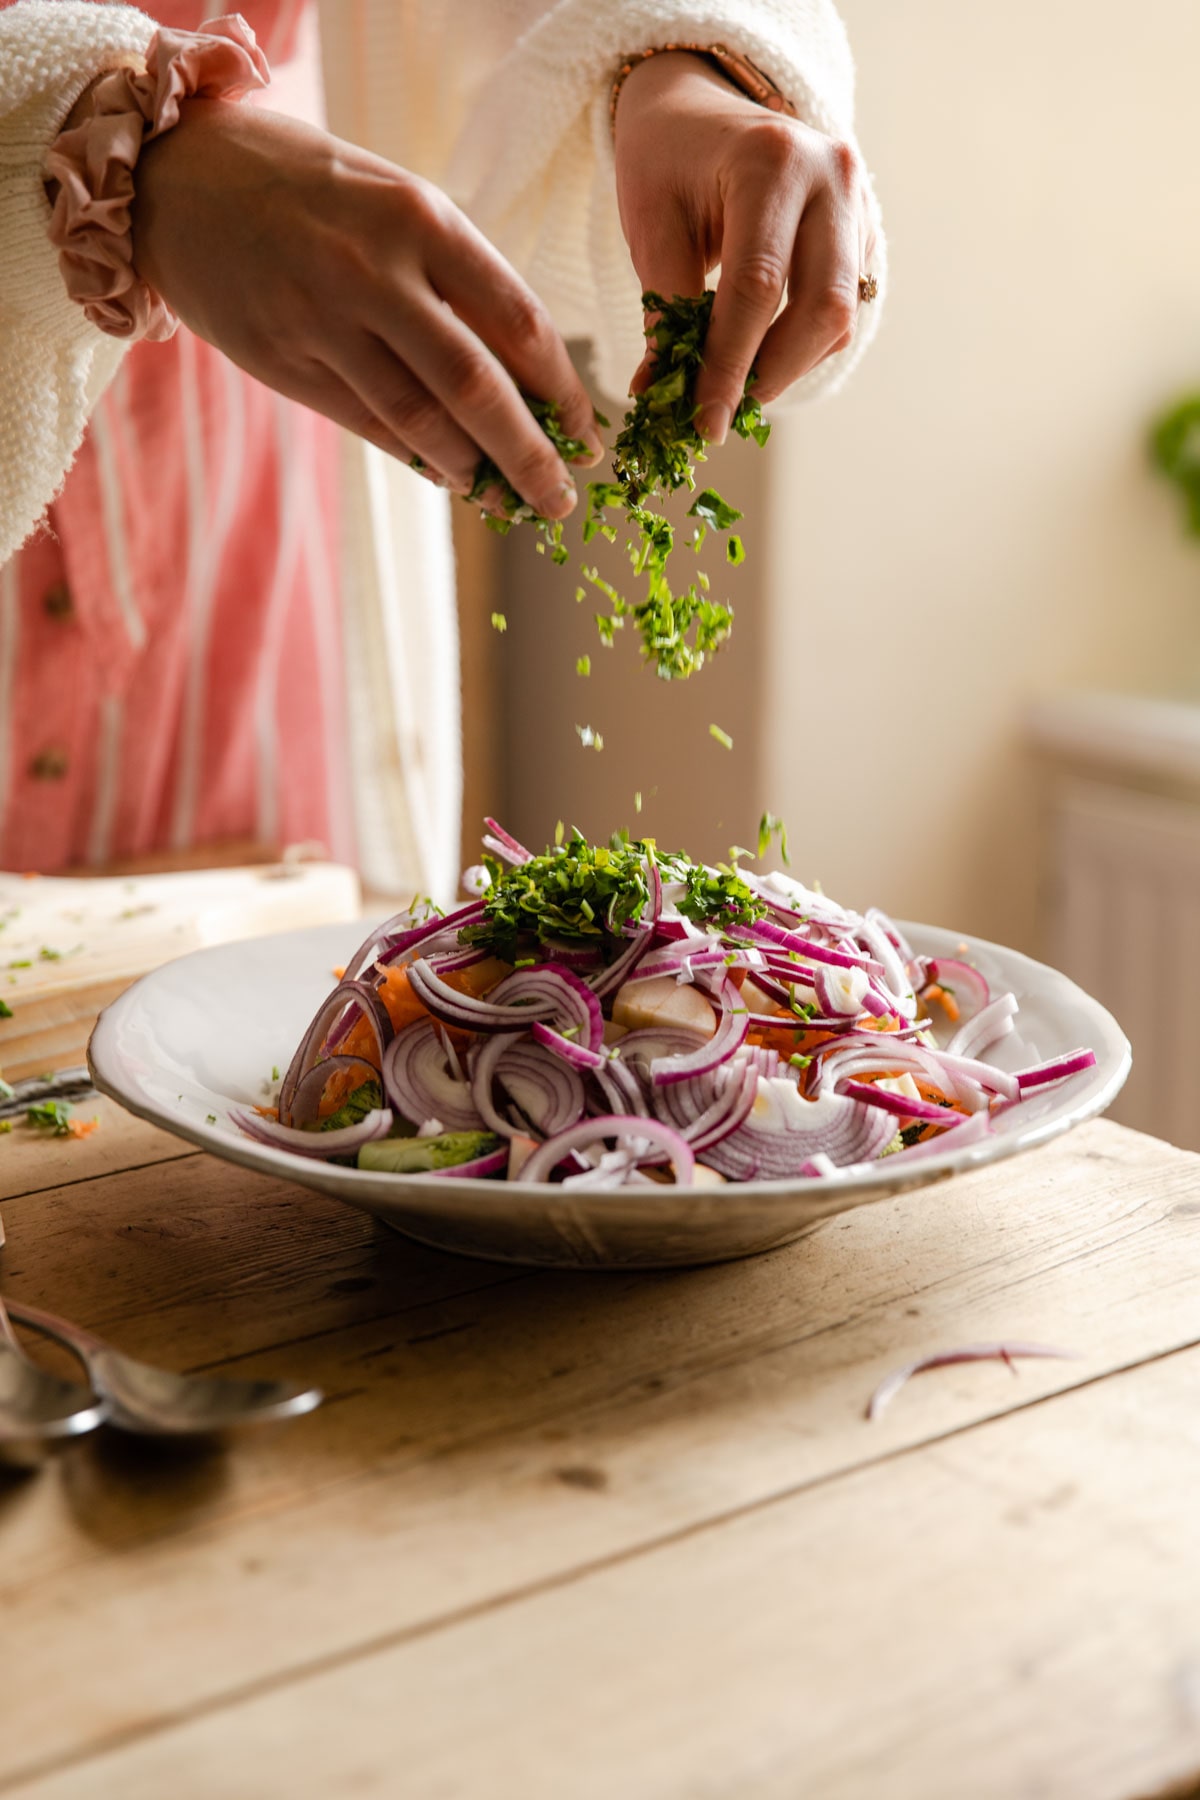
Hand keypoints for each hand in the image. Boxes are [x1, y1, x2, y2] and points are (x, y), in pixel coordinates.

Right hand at [133, 101, 602, 515]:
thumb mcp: (394, 202)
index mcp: (422, 219)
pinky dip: (416, 456)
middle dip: (529, 453)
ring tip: (504, 499)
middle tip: (560, 500)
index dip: (560, 390)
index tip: (585, 433)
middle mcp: (374, 269)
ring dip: (471, 469)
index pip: (518, 321)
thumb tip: (527, 376)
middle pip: (476, 385)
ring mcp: (323, 319)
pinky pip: (368, 424)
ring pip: (420, 418)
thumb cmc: (311, 191)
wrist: (178, 177)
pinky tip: (447, 474)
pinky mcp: (283, 360)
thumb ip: (456, 278)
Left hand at [614, 52, 876, 441]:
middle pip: (821, 307)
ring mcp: (858, 200)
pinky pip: (845, 305)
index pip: (756, 287)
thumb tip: (661, 397)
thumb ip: (665, 311)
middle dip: (771, 373)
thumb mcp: (651, 226)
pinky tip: (762, 353)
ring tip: (737, 385)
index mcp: (770, 161)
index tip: (704, 423)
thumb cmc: (667, 162)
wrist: (699, 108)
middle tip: (723, 412)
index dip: (731, 366)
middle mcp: (830, 175)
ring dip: (788, 365)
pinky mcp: (865, 228)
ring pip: (841, 314)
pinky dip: (803, 344)